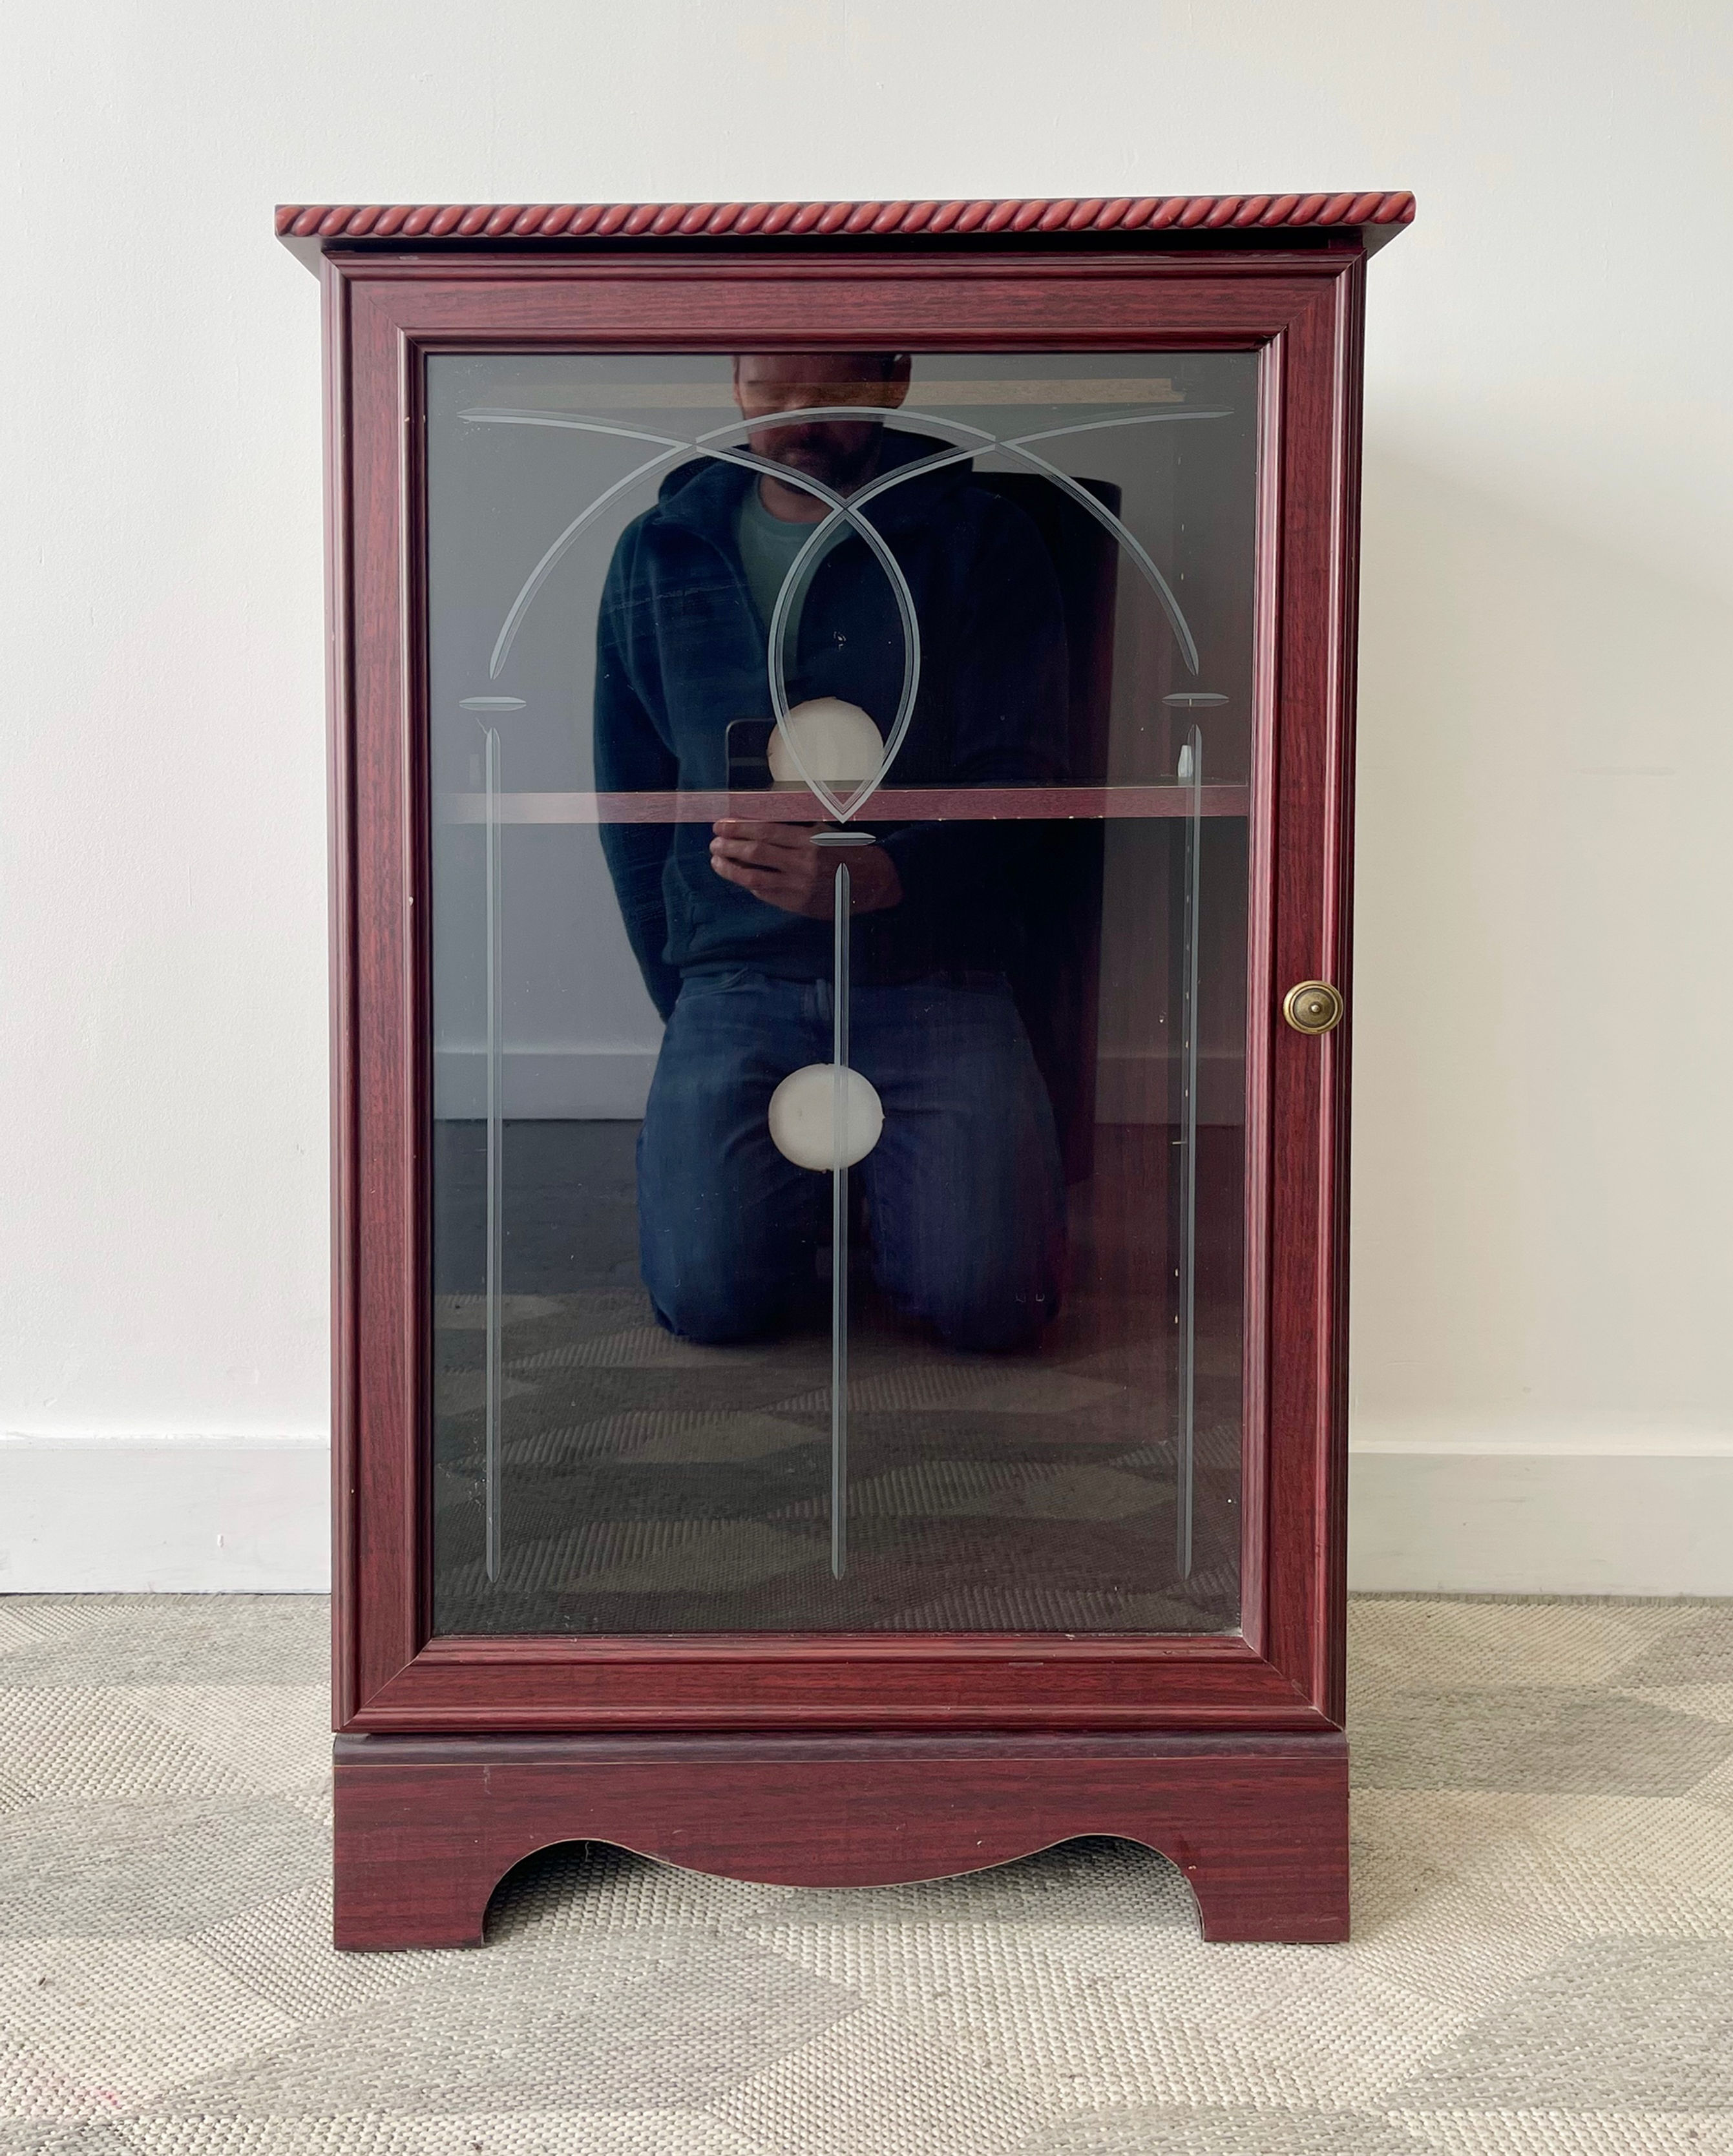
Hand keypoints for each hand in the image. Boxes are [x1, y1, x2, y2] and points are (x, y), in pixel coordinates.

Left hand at [708, 821, 902, 918]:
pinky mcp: (799, 904)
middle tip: (713, 843)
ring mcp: (799, 886)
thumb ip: (793, 832)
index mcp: (809, 840)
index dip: (739, 828)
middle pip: (755, 853)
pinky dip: (750, 884)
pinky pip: (767, 894)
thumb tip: (758, 828)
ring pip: (755, 877)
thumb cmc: (848, 852)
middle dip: (729, 847)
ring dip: (731, 869)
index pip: (764, 831)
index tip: (721, 825)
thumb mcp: (824, 832)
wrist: (874, 882)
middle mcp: (802, 863)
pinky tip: (739, 878)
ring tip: (716, 861)